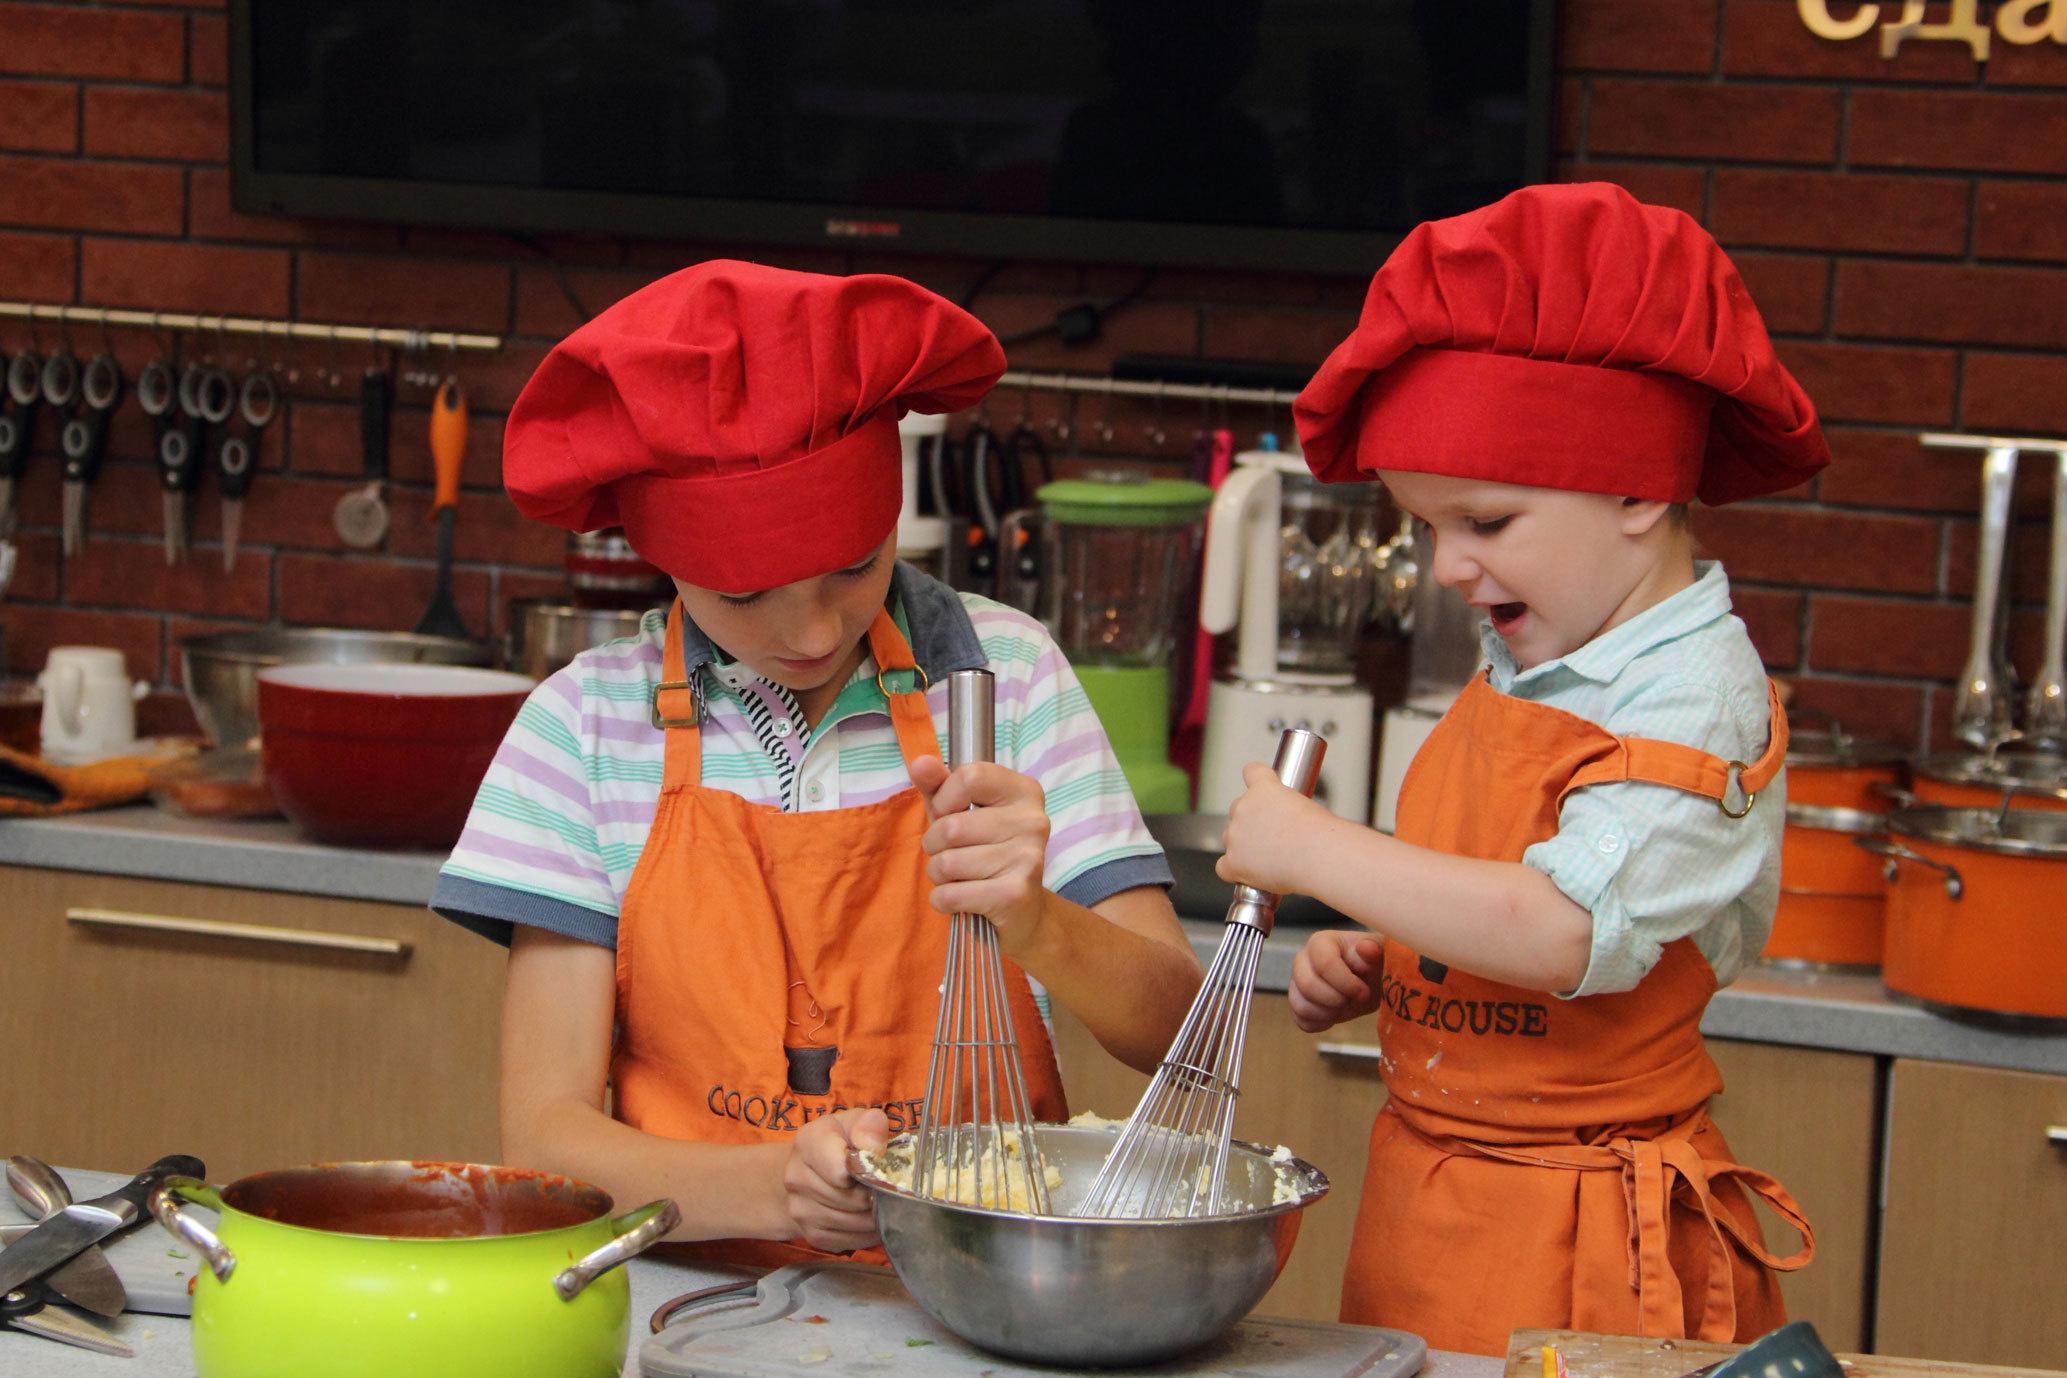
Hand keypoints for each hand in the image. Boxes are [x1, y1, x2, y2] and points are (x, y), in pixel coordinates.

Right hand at [783, 1107, 889, 1252]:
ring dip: (875, 1215)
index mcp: (808, 1143)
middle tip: (880, 1183)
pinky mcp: (812, 1235)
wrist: (809, 1170)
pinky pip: (852, 1241)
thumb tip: (874, 1147)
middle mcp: (796, 1178)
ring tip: (877, 1199)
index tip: (872, 1165)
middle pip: (854, 1199)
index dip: (865, 1171)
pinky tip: (868, 1215)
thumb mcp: (856, 1122)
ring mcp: (800, 1210)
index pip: (840, 1171)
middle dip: (875, 1194)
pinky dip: (868, 1232)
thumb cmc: (840, 1143)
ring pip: (856, 1223)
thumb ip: (870, 1125)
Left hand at [910, 756, 1051, 954]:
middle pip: (951, 826)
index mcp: (1024, 791)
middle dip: (936, 846)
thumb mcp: (961, 813)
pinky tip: (964, 899)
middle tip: (954, 854)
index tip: (949, 813)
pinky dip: (943, 901)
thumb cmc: (987, 854)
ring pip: (947, 863)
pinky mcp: (1015, 895)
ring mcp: (1027, 858)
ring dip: (939, 876)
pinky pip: (950, 895)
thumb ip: (939, 785)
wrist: (1024, 914)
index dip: (944, 798)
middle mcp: (1033, 821)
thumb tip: (920, 762)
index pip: (969, 776)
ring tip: (961, 878)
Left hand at [1214, 761, 1334, 895]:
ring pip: (1230, 839)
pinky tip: (1249, 875)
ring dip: (1243, 847)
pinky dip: (1234, 871)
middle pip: (1238, 811)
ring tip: (1268, 860)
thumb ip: (1288, 810)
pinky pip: (1224, 867)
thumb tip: (1289, 825)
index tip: (1258, 789)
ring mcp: (1235, 835)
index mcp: (1264, 789)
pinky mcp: (1233, 861)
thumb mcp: (1308, 809)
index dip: (1256, 782)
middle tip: (1273, 838)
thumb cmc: (1322, 835)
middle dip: (1251, 823)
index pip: (1252, 772)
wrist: (1319, 855)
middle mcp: (1244, 807)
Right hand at [1288, 929, 1385, 1033]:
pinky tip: (1337, 1014)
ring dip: (1329, 1013)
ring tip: (1346, 1006)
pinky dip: (1322, 1023)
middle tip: (1355, 1000)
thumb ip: (1374, 950)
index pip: (1324, 964)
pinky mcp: (1297, 1002)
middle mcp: (1302, 959)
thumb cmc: (1374, 964)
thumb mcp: (1380, 954)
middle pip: (1308, 985)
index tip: (1365, 992)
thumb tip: (1366, 947)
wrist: (1368, 981)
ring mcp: (1296, 981)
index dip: (1346, 983)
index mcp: (1320, 942)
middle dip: (1336, 1000)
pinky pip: (1301, 1020)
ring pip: (1301, 1006)